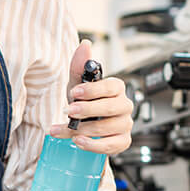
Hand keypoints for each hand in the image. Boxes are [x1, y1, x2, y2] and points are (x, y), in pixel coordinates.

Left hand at [48, 40, 133, 155]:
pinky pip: (110, 145)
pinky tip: (78, 141)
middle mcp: (124, 106)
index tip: (74, 93)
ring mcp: (125, 124)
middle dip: (86, 110)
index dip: (92, 90)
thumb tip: (85, 45)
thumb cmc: (83, 104)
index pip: (111, 87)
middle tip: (68, 112)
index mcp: (116, 88)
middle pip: (110, 108)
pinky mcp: (122, 141)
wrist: (84, 127)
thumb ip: (79, 66)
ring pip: (107, 128)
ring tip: (63, 130)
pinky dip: (93, 145)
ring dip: (82, 130)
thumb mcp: (77, 85)